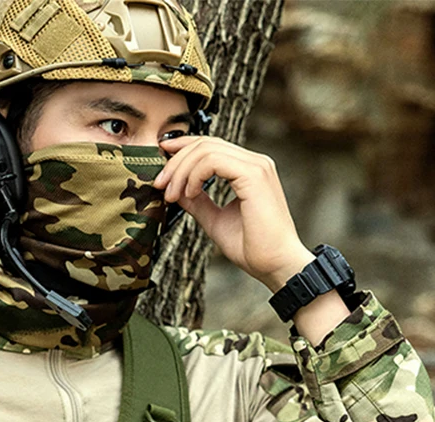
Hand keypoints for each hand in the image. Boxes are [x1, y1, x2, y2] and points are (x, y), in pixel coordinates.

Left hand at [155, 135, 314, 290]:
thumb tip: (176, 189)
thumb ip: (197, 202)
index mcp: (248, 170)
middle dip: (176, 162)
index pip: (211, 146)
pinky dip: (194, 175)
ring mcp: (256, 166)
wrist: (275, 265)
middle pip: (205, 144)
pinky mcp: (254, 175)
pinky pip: (214, 161)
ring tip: (171, 195)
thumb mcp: (215, 220)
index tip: (162, 167)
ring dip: (181, 170)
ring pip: (207, 149)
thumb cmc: (253, 248)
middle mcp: (255, 163)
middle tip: (160, 184)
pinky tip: (188, 193)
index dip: (182, 149)